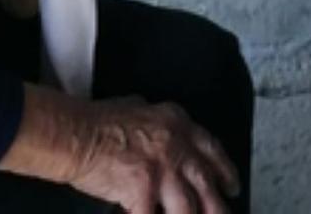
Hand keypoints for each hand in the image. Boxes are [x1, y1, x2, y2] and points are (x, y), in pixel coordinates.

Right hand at [4, 87, 237, 212]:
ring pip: (189, 206)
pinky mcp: (144, 192)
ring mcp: (162, 170)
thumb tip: (160, 125)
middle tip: (224, 212)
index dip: (225, 169)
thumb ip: (157, 122)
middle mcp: (175, 146)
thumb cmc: (100, 120)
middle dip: (218, 204)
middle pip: (206, 181)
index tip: (232, 185)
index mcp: (176, 123)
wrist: (78, 134)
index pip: (210, 148)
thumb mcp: (137, 107)